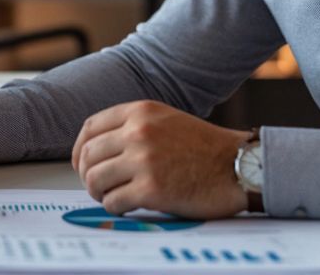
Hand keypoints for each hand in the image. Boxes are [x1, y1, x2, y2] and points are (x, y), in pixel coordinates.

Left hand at [72, 100, 250, 218]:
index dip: (80, 150)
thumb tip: (96, 149)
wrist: (238, 167)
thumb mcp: (167, 121)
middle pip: (88, 155)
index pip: (90, 128)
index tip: (83, 164)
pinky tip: (129, 206)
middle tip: (97, 186)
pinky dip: (115, 207)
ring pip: (95, 180)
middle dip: (87, 175)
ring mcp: (144, 160)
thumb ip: (134, 127)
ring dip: (99, 193)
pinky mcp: (151, 190)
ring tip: (113, 197)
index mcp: (141, 111)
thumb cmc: (206, 148)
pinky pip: (113, 201)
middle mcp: (139, 132)